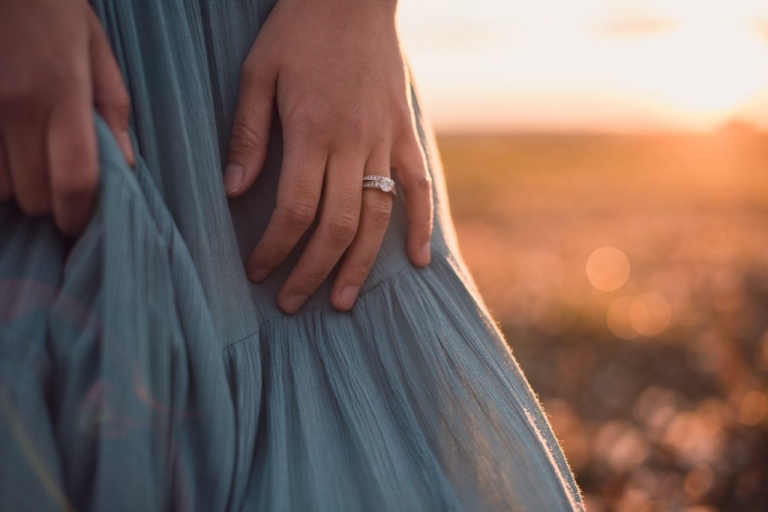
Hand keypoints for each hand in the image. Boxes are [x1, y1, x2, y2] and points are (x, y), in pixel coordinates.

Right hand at [0, 0, 133, 234]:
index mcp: (62, 92)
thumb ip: (112, 107)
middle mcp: (15, 105)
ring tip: (23, 159)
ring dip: (13, 185)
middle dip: (48, 200)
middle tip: (54, 181)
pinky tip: (3, 149)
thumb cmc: (49, 5)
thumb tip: (123, 163)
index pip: (74, 180)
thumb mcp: (94, 46)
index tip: (79, 221)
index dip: (78, 214)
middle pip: (33, 194)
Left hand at [225, 0, 432, 313]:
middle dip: (312, 270)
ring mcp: (385, 139)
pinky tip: (418, 260)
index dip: (274, 248)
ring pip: (378, 216)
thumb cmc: (297, 31)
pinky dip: (421, 225)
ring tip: (341, 301)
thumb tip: (234, 193)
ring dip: (360, 264)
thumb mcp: (259, 73)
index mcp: (311, 130)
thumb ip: (248, 136)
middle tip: (292, 303)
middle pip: (337, 224)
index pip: (293, 209)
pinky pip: (419, 186)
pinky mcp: (405, 133)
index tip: (256, 271)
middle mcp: (352, 142)